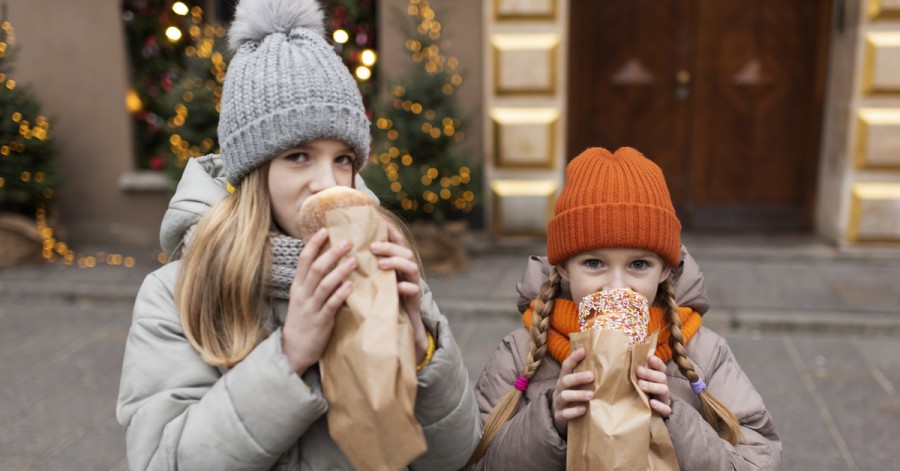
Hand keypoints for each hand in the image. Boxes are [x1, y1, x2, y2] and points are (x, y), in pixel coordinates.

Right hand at [282, 228, 356, 374]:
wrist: (293, 351)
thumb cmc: (303, 321)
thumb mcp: (303, 298)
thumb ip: (313, 282)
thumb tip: (330, 262)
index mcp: (298, 286)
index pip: (304, 260)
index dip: (314, 244)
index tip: (325, 230)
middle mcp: (303, 294)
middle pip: (316, 268)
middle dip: (331, 253)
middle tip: (347, 242)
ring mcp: (311, 308)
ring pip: (324, 284)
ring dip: (339, 271)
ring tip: (354, 260)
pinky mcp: (320, 321)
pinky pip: (331, 304)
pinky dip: (341, 293)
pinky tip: (351, 285)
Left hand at [370, 225, 428, 362]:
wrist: (393, 328)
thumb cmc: (378, 302)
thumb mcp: (370, 281)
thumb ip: (364, 267)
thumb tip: (341, 250)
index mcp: (394, 263)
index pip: (395, 241)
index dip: (389, 230)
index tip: (378, 221)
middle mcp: (405, 271)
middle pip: (404, 250)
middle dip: (389, 246)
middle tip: (372, 247)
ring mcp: (412, 284)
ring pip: (412, 266)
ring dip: (397, 262)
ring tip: (381, 265)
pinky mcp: (414, 300)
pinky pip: (415, 290)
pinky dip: (406, 287)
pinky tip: (397, 287)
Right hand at [551, 347, 593, 436]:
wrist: (559, 416)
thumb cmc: (572, 396)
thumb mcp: (575, 385)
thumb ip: (585, 376)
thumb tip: (605, 362)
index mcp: (564, 379)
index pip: (567, 366)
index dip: (574, 358)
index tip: (584, 350)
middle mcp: (560, 389)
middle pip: (565, 380)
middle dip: (578, 377)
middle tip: (591, 376)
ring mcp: (558, 402)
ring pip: (565, 396)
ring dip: (577, 394)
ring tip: (591, 395)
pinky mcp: (559, 416)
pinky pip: (564, 413)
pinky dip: (573, 411)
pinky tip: (583, 410)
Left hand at [637, 355, 671, 416]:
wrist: (650, 411)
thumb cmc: (641, 391)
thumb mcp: (639, 380)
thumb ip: (636, 372)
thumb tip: (623, 358)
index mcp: (657, 377)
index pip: (661, 367)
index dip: (657, 363)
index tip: (650, 359)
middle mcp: (662, 385)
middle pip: (661, 377)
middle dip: (650, 373)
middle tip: (638, 371)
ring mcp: (664, 398)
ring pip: (664, 390)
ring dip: (652, 386)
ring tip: (641, 385)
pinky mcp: (665, 410)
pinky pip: (666, 409)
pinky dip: (660, 406)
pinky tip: (651, 402)